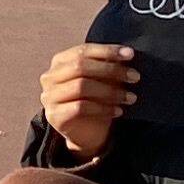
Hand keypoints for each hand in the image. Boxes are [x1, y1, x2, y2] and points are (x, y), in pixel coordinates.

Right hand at [39, 42, 139, 158]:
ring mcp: (49, 97)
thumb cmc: (95, 100)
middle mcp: (50, 77)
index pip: (82, 51)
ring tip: (130, 97)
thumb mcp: (102, 79)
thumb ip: (107, 65)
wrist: (86, 133)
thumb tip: (127, 54)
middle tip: (134, 77)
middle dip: (111, 70)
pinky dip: (103, 108)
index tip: (130, 54)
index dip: (107, 51)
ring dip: (110, 91)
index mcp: (59, 62)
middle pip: (80, 67)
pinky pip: (81, 108)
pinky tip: (118, 111)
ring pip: (81, 87)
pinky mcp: (54, 116)